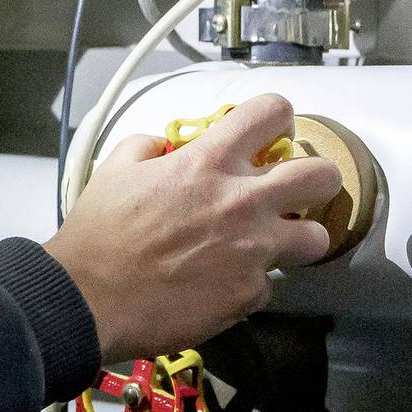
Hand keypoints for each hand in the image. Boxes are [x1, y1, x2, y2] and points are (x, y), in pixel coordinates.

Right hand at [42, 95, 343, 362]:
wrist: (89, 299)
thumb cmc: (97, 236)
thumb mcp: (114, 170)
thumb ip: (147, 147)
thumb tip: (162, 147)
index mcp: (208, 162)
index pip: (273, 112)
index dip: (278, 120)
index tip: (271, 138)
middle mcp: (242, 202)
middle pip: (322, 176)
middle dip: (316, 180)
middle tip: (293, 191)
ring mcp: (251, 250)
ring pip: (316, 238)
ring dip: (297, 240)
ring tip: (270, 246)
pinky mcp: (248, 294)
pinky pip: (267, 285)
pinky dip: (248, 284)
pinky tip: (220, 285)